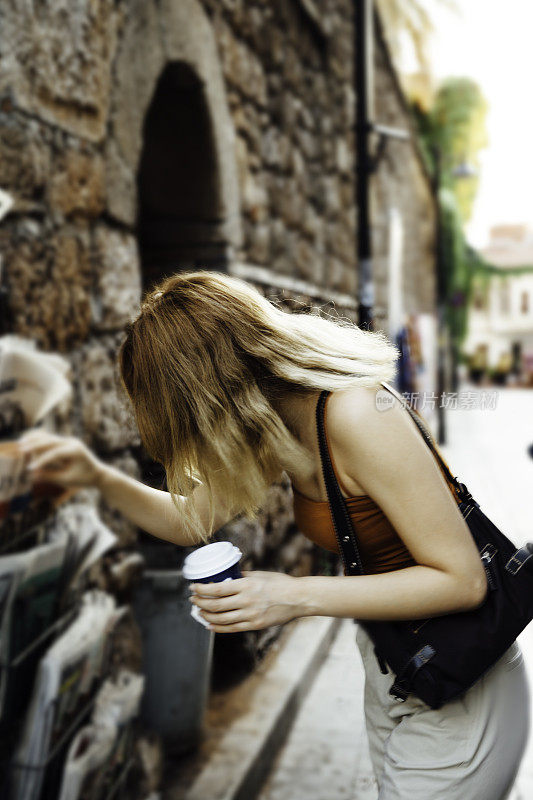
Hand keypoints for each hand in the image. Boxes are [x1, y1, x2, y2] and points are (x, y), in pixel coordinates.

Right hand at [17, 430, 105, 489]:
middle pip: (50, 440)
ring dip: (35, 439)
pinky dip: (38, 439)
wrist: (97, 473)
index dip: (42, 460)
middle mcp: (72, 442)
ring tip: (21, 443)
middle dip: (35, 445)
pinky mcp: (64, 442)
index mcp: (76, 450)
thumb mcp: (67, 480)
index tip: (30, 468)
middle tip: (21, 450)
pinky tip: (27, 441)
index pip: (56, 453)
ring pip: (49, 437)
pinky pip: (49, 438)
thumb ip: (50, 476)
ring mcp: (68, 441)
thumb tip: (32, 475)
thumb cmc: (83, 478)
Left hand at [189, 570, 303, 632]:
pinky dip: (218, 627)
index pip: (217, 589)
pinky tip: (210, 624)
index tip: (193, 587)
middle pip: (215, 605)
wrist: (297, 598)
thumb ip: (242, 577)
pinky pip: (231, 628)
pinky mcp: (254, 625)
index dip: (202, 589)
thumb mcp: (259, 575)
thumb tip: (227, 576)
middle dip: (200, 603)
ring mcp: (250, 615)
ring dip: (206, 616)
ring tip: (199, 612)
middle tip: (193, 599)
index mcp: (246, 585)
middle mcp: (246, 601)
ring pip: (221, 619)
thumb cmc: (280, 583)